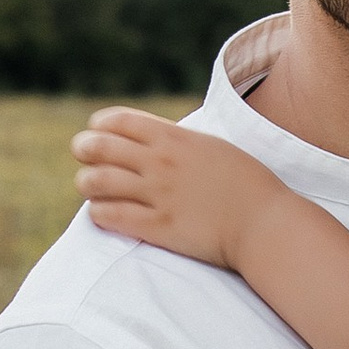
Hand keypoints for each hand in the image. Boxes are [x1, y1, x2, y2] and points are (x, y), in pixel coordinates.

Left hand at [72, 110, 276, 268]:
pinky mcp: (158, 227)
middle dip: (84, 150)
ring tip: (94, 190)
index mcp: (174, 138)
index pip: (117, 120)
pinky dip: (98, 212)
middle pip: (97, 146)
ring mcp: (157, 195)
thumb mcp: (212, 147)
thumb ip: (180, 142)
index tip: (99, 134)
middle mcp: (160, 162)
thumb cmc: (246, 185)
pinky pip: (108, 216)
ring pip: (95, 182)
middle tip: (86, 159)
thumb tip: (156, 141)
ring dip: (87, 184)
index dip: (99, 126)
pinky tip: (105, 214)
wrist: (265, 223)